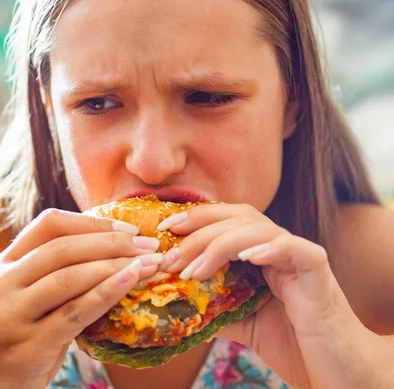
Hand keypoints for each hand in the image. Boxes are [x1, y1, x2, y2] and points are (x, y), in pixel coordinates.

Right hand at [0, 208, 162, 388]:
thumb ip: (60, 269)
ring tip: (149, 264)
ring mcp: (13, 313)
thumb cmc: (26, 333)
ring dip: (116, 266)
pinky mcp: (29, 345)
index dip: (93, 222)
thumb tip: (122, 245)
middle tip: (149, 246)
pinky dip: (106, 293)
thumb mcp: (32, 292)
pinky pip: (73, 313)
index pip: (50, 225)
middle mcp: (4, 282)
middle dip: (113, 243)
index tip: (130, 229)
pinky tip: (131, 281)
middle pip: (63, 248)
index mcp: (7, 261)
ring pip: (69, 277)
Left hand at [158, 203, 388, 388]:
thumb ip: (216, 306)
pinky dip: (270, 248)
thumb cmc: (295, 344)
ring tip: (195, 270)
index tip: (166, 228)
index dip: (197, 218)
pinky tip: (248, 258)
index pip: (227, 220)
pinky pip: (295, 248)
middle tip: (171, 252)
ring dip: (221, 244)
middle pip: (238, 217)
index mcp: (262, 253)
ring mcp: (299, 255)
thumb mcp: (243, 322)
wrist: (336, 372)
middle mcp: (279, 247)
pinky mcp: (318, 270)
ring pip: (259, 228)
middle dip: (200, 228)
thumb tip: (175, 299)